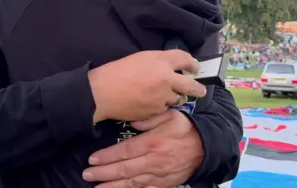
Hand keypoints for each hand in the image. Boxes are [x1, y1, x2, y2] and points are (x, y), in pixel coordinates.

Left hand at [82, 110, 203, 187]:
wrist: (208, 146)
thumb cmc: (186, 128)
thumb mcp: (169, 115)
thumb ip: (149, 119)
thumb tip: (133, 123)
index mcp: (152, 143)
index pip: (124, 151)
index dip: (107, 156)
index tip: (92, 159)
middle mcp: (153, 161)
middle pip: (124, 169)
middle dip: (103, 173)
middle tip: (87, 174)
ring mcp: (159, 175)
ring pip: (132, 183)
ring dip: (113, 186)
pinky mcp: (165, 184)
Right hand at [88, 50, 205, 122]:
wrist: (103, 92)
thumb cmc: (117, 72)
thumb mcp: (140, 58)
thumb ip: (158, 61)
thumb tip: (171, 68)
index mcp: (161, 61)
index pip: (185, 59)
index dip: (192, 63)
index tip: (195, 68)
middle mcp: (166, 78)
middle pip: (191, 85)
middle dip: (198, 88)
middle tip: (200, 90)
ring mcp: (163, 96)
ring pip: (178, 99)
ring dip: (175, 97)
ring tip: (167, 96)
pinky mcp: (157, 110)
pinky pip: (164, 109)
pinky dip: (161, 106)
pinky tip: (151, 103)